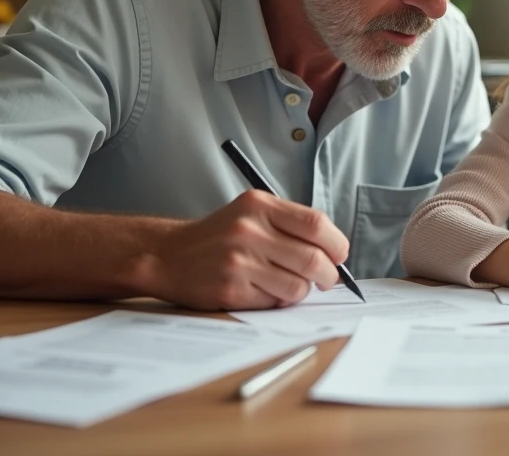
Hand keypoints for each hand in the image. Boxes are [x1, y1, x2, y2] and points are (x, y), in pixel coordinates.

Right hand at [148, 191, 348, 310]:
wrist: (168, 255)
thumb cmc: (219, 236)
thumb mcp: (251, 213)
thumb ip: (290, 225)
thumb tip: (336, 253)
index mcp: (259, 205)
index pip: (316, 224)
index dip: (337, 244)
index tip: (340, 256)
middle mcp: (249, 231)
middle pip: (313, 259)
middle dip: (329, 275)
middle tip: (328, 279)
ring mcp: (239, 262)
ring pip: (298, 286)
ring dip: (301, 290)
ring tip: (288, 283)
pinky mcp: (231, 290)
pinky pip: (275, 302)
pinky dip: (277, 301)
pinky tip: (263, 290)